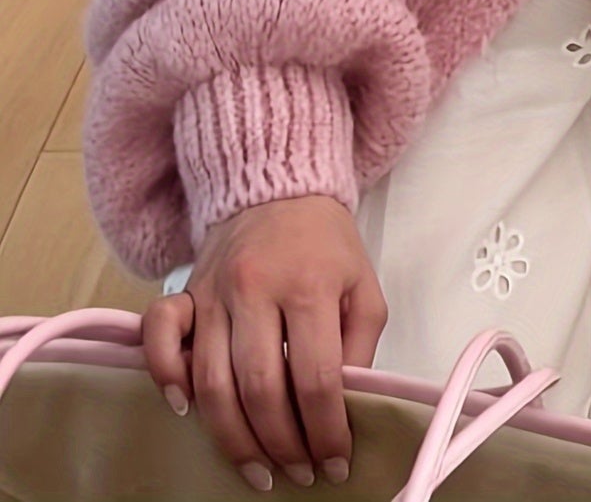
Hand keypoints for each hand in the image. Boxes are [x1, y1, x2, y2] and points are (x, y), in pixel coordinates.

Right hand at [141, 195, 387, 492]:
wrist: (277, 187)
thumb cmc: (323, 243)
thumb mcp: (362, 285)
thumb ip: (360, 345)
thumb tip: (345, 405)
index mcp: (309, 285)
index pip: (315, 377)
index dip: (326, 430)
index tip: (335, 462)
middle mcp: (255, 289)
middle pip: (259, 388)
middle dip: (280, 444)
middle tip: (298, 473)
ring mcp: (213, 291)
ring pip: (211, 381)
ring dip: (233, 437)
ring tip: (258, 469)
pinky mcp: (185, 291)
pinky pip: (159, 336)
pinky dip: (165, 376)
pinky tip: (185, 410)